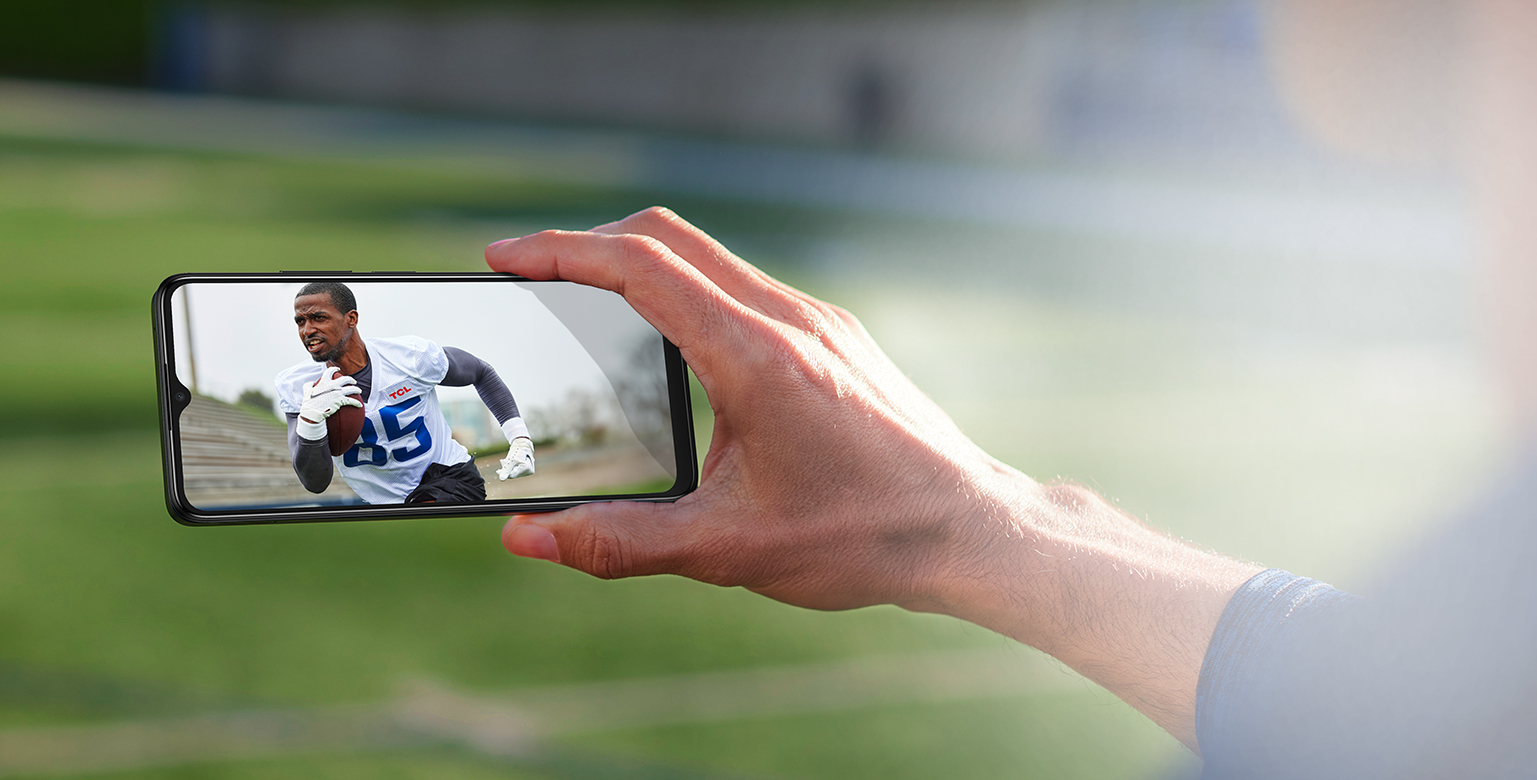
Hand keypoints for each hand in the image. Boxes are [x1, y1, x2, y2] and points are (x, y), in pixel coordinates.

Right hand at [297, 365, 360, 438]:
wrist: (313, 412)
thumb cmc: (309, 403)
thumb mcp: (306, 391)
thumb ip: (308, 385)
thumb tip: (311, 383)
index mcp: (324, 382)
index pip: (330, 372)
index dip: (334, 369)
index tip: (338, 369)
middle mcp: (332, 385)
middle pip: (345, 379)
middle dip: (350, 379)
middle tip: (353, 381)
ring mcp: (337, 392)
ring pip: (351, 388)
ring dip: (356, 389)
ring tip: (359, 391)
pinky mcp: (341, 400)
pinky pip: (352, 401)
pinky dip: (356, 403)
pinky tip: (360, 405)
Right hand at [488, 207, 1024, 610]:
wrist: (971, 529)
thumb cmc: (864, 537)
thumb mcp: (727, 550)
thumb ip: (619, 542)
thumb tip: (528, 539)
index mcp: (757, 357)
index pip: (642, 267)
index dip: (560, 253)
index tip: (503, 258)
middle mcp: (791, 320)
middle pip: (670, 239)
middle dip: (588, 244)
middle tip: (529, 275)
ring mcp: (819, 322)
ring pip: (711, 260)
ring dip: (641, 266)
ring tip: (585, 305)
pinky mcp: (834, 337)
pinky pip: (745, 288)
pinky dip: (688, 293)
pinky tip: (669, 345)